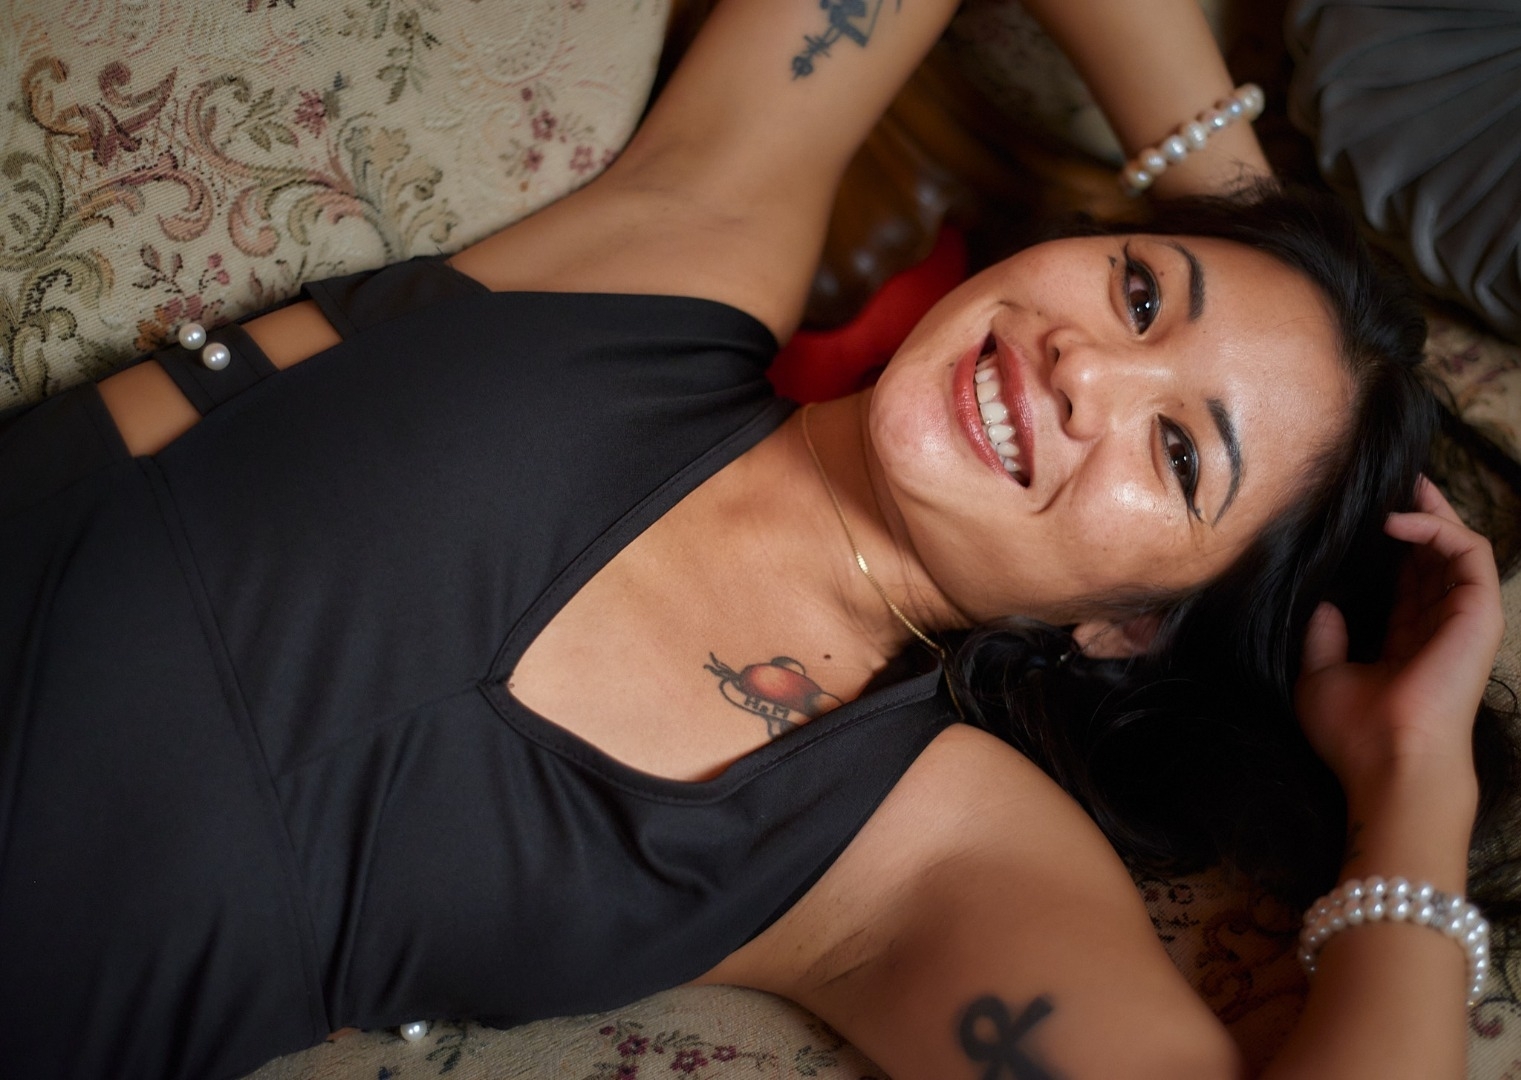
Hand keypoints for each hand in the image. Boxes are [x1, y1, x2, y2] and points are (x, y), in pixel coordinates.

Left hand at [1295, 477, 1503, 798]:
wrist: (1388, 760)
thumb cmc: (1355, 733)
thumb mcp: (1321, 677)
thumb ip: (1324, 638)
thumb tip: (1324, 605)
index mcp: (1408, 642)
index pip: (1407, 583)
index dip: (1391, 548)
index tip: (1367, 517)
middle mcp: (1439, 627)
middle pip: (1435, 559)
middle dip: (1417, 518)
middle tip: (1394, 483)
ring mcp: (1463, 620)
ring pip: (1457, 548)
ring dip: (1432, 513)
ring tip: (1402, 486)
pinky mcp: (1479, 613)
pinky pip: (1468, 554)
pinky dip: (1437, 529)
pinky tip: (1396, 520)